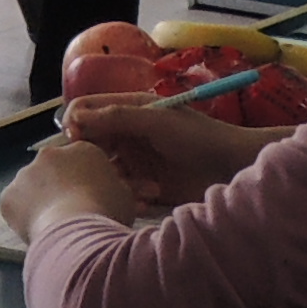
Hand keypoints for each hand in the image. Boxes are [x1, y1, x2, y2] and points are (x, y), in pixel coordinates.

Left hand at [0, 137, 140, 241]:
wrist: (76, 228)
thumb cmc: (107, 210)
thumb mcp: (127, 198)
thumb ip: (128, 189)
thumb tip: (149, 189)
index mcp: (82, 150)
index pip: (83, 161)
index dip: (86, 181)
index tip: (90, 200)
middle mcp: (50, 154)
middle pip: (55, 170)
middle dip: (61, 187)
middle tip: (72, 213)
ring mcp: (26, 173)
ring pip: (32, 186)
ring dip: (41, 200)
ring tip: (55, 226)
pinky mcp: (8, 195)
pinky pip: (15, 204)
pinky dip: (22, 215)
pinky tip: (36, 231)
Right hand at [58, 94, 285, 207]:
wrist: (232, 168)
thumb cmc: (198, 136)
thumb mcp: (156, 121)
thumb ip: (117, 117)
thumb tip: (74, 117)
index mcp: (127, 109)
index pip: (85, 109)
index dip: (74, 122)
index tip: (76, 139)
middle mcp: (125, 134)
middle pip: (88, 143)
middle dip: (91, 157)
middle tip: (104, 171)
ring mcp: (133, 161)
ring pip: (103, 171)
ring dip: (113, 180)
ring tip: (141, 188)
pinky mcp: (142, 186)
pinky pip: (120, 191)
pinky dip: (128, 196)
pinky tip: (148, 198)